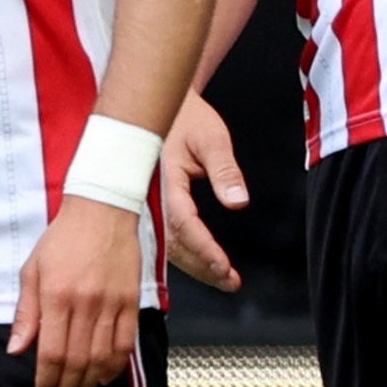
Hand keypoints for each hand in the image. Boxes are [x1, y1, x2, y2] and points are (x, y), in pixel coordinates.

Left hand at [8, 196, 141, 386]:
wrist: (102, 209)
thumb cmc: (62, 238)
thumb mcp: (33, 270)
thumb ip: (26, 313)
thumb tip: (16, 350)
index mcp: (56, 296)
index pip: (51, 352)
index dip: (47, 379)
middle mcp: (85, 303)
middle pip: (77, 360)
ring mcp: (111, 302)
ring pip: (102, 356)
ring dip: (89, 382)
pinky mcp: (131, 300)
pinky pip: (126, 341)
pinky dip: (116, 364)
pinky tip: (105, 376)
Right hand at [162, 88, 248, 290]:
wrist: (159, 105)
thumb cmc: (185, 117)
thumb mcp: (212, 138)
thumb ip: (225, 171)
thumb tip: (239, 202)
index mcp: (162, 182)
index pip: (184, 224)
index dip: (204, 249)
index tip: (225, 267)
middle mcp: (150, 198)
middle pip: (174, 244)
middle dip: (202, 267)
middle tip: (230, 281)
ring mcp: (147, 204)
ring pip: (167, 246)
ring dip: (195, 265)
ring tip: (223, 279)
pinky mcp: (150, 207)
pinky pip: (164, 237)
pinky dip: (184, 253)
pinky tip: (202, 265)